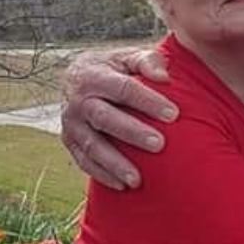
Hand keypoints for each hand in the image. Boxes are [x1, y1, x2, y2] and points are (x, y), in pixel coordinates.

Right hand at [61, 47, 177, 189]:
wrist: (79, 77)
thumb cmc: (116, 68)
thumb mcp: (129, 57)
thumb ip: (147, 61)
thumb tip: (164, 77)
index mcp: (94, 75)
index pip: (124, 88)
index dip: (148, 101)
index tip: (173, 114)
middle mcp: (78, 100)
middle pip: (105, 118)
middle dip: (132, 132)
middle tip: (159, 145)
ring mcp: (71, 123)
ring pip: (92, 145)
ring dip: (115, 163)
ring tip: (138, 180)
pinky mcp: (69, 141)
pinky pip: (84, 161)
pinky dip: (102, 174)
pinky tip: (122, 186)